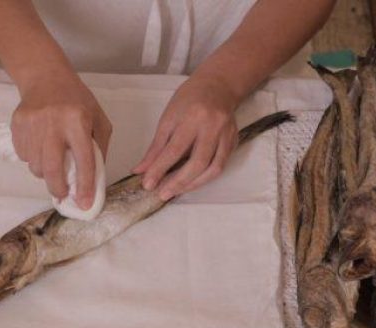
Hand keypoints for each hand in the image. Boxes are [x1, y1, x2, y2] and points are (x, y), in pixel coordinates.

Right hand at [11, 72, 111, 208]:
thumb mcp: (98, 119)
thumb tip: (93, 180)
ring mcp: (32, 124)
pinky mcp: (17, 125)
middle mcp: (53, 123)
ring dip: (45, 172)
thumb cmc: (77, 101)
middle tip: (63, 194)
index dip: (85, 185)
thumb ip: (99, 148)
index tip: (85, 203)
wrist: (45, 77)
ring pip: (35, 165)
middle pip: (52, 168)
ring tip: (53, 160)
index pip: (83, 160)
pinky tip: (41, 147)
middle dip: (58, 188)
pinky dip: (33, 159)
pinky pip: (24, 156)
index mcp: (77, 121)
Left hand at [132, 76, 239, 199]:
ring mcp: (226, 135)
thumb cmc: (189, 99)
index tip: (148, 184)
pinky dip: (205, 177)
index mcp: (192, 117)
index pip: (174, 149)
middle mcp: (212, 126)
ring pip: (213, 169)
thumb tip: (142, 170)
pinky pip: (220, 166)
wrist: (218, 85)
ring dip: (194, 184)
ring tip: (177, 191)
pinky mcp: (234, 141)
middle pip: (197, 163)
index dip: (160, 169)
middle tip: (163, 194)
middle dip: (179, 182)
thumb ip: (156, 147)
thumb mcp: (168, 118)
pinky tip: (192, 182)